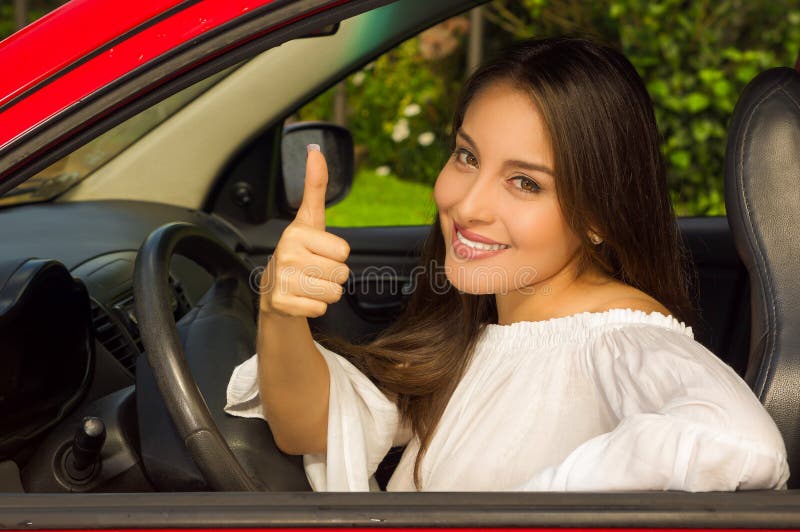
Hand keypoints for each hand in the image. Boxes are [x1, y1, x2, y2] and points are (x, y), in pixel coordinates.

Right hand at [259, 145, 350, 317]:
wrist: (273, 288)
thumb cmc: (298, 251)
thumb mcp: (309, 219)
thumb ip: (315, 186)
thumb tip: (315, 152)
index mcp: (296, 234)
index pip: (344, 251)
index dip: (335, 254)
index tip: (317, 251)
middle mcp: (287, 256)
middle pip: (341, 273)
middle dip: (332, 274)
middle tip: (313, 270)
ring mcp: (284, 281)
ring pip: (334, 292)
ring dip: (325, 291)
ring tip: (308, 283)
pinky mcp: (283, 304)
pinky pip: (321, 309)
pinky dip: (315, 306)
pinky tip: (301, 297)